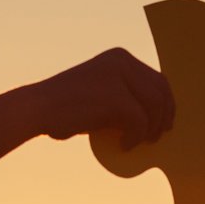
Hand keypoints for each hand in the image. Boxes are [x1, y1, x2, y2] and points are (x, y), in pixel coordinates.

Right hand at [30, 48, 173, 145]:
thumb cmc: (67, 108)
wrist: (37, 108)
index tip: (166, 122)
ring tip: (141, 142)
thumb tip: (155, 116)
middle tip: (159, 135)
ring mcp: (119, 78)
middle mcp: (122, 61)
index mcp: (119, 57)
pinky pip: (139, 122)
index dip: (167, 102)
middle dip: (165, 115)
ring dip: (151, 128)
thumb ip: (124, 94)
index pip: (157, 79)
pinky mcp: (115, 97)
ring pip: (154, 106)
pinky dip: (135, 137)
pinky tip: (124, 145)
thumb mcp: (101, 92)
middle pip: (161, 91)